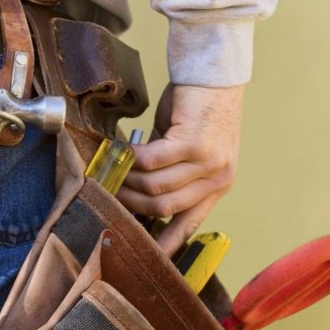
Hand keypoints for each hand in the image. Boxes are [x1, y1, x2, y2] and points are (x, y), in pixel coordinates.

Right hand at [116, 84, 243, 256]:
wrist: (213, 73)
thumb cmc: (198, 108)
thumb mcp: (189, 149)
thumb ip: (171, 173)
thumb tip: (137, 193)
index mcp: (219, 185)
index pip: (191, 223)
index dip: (167, 243)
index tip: (146, 256)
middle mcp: (219, 178)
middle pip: (165, 208)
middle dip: (132, 204)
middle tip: (110, 192)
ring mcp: (209, 162)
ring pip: (156, 187)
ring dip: (128, 181)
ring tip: (112, 171)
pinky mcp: (195, 144)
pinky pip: (152, 162)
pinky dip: (131, 160)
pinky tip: (120, 151)